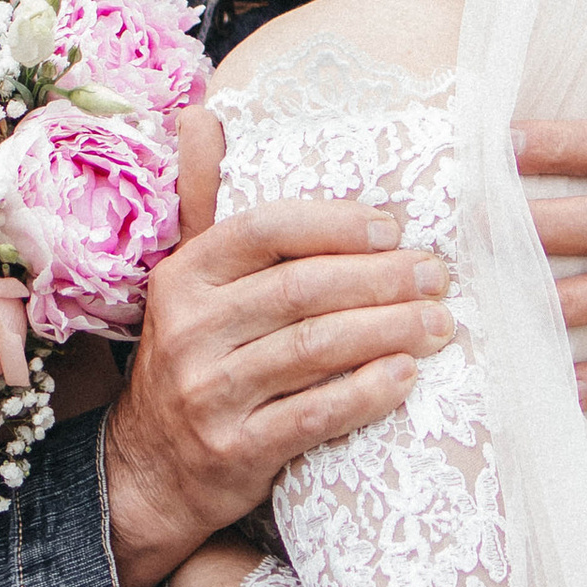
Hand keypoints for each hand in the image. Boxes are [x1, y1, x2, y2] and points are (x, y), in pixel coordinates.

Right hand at [105, 106, 455, 586]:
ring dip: (389, 330)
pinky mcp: (235, 450)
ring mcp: (209, 393)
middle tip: (438, 274)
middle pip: (302, 290)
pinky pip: (314, 414)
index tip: (395, 227)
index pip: (265, 231)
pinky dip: (367, 392)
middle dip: (381, 278)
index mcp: (183, 277)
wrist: (147, 472)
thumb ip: (202, 202)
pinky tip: (407, 376)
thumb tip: (197, 115)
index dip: (336, 224)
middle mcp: (189, 330)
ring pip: (315, 349)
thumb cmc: (192, 361)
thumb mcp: (185, 282)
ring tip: (440, 322)